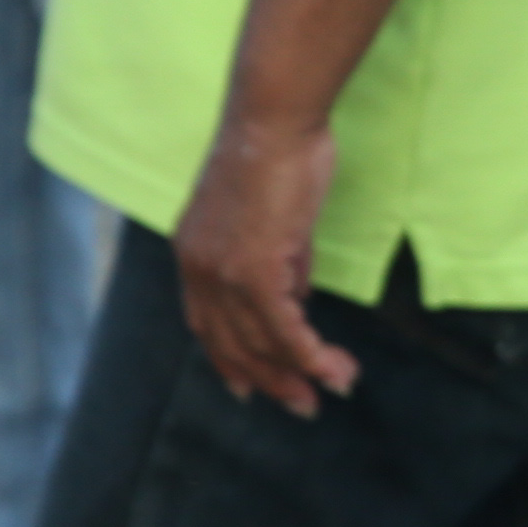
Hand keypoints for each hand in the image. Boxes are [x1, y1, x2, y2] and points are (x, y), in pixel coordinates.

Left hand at [176, 107, 365, 413]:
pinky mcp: (252, 269)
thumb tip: (297, 301)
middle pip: (230, 344)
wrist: (274, 120)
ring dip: (300, 373)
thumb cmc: (280, 153)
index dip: (229, 360)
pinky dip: (310, 354)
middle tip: (302, 405)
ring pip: (260, 342)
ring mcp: (221, 271)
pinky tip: (333, 368)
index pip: (206, 324)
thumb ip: (280, 263)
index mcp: (193, 253)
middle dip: (268, 381)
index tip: (252, 387)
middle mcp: (198, 268)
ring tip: (334, 387)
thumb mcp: (274, 219)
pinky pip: (283, 329)